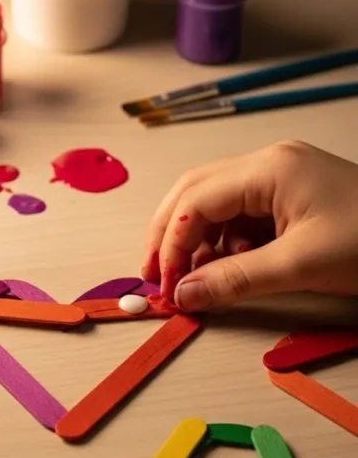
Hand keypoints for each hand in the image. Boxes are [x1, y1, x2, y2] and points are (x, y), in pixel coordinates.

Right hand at [142, 140, 357, 310]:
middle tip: (156, 277)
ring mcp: (282, 176)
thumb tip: (183, 295)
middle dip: (171, 234)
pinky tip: (231, 267)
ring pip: (217, 203)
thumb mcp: (300, 266)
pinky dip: (227, 242)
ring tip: (198, 280)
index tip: (163, 285)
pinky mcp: (293, 195)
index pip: (195, 199)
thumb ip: (233, 279)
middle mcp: (270, 162)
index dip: (170, 243)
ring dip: (198, 241)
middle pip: (196, 191)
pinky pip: (243, 214)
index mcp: (269, 167)